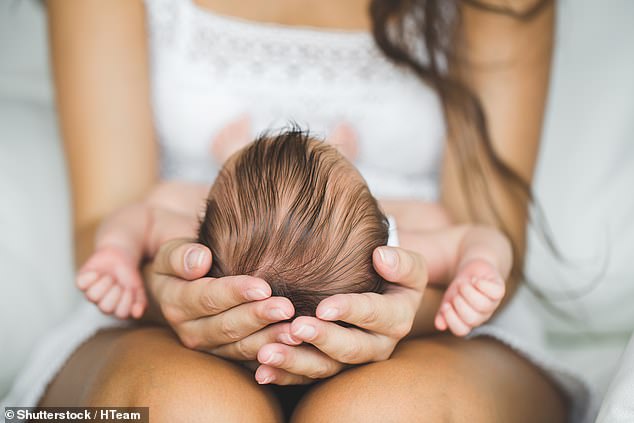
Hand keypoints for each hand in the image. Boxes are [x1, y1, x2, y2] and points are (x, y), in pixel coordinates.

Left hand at [77, 245, 146, 318]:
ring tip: (110, 277)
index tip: (130, 288)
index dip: (127, 300)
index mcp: (117, 308)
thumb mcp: (139, 289)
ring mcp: (91, 293)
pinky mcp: (81, 282)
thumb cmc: (128, 276)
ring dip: (104, 284)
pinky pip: (81, 284)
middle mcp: (102, 303)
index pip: (121, 313)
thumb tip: (138, 314)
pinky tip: (98, 272)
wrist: (120, 255)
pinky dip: (91, 276)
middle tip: (118, 283)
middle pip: (106, 308)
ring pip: (92, 296)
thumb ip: (140, 302)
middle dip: (115, 293)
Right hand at [147, 239, 296, 357]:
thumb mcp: (171, 252)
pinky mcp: (228, 355)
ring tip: (295, 331)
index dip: (235, 293)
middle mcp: (191, 332)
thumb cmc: (184, 260)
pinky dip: (273, 355)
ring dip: (270, 340)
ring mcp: (210, 347)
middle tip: (287, 308)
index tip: (263, 287)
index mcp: (176, 304)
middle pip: (228, 327)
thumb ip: (180, 255)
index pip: (208, 298)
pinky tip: (294, 347)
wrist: (184, 281)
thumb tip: (200, 260)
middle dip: (258, 318)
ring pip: (241, 347)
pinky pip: (252, 359)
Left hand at [252, 246, 427, 384]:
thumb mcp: (407, 266)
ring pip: (326, 368)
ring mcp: (352, 361)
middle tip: (295, 328)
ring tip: (268, 353)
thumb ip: (401, 262)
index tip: (323, 307)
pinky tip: (262, 371)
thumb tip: (381, 257)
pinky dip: (283, 375)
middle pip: (351, 349)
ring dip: (295, 362)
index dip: (351, 311)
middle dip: (322, 339)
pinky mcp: (330, 368)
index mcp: (396, 319)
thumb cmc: (390, 273)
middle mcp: (377, 346)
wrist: (382, 292)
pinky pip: (307, 377)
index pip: (375, 315)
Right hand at [434, 258, 504, 335]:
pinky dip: (483, 285)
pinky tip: (475, 280)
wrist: (472, 270)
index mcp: (467, 320)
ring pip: (483, 306)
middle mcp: (481, 315)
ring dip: (469, 292)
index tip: (445, 305)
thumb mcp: (448, 299)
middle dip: (460, 303)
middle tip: (457, 291)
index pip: (461, 330)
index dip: (451, 319)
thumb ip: (443, 313)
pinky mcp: (499, 290)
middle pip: (472, 319)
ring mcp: (492, 304)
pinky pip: (496, 292)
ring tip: (464, 283)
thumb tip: (439, 326)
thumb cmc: (460, 288)